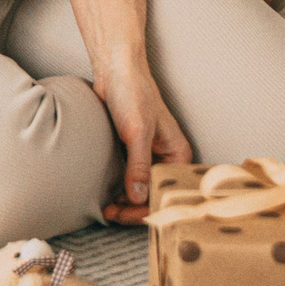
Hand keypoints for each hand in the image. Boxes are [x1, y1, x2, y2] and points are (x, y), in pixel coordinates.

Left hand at [92, 58, 192, 223]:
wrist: (115, 70)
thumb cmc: (133, 93)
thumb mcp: (137, 131)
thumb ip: (138, 165)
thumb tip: (137, 198)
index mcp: (178, 154)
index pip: (167, 193)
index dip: (147, 209)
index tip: (124, 215)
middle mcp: (167, 159)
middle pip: (154, 196)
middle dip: (134, 210)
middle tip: (110, 214)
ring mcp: (149, 157)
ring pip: (141, 191)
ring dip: (125, 204)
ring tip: (107, 209)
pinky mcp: (133, 153)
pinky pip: (130, 180)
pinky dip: (120, 191)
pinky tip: (108, 197)